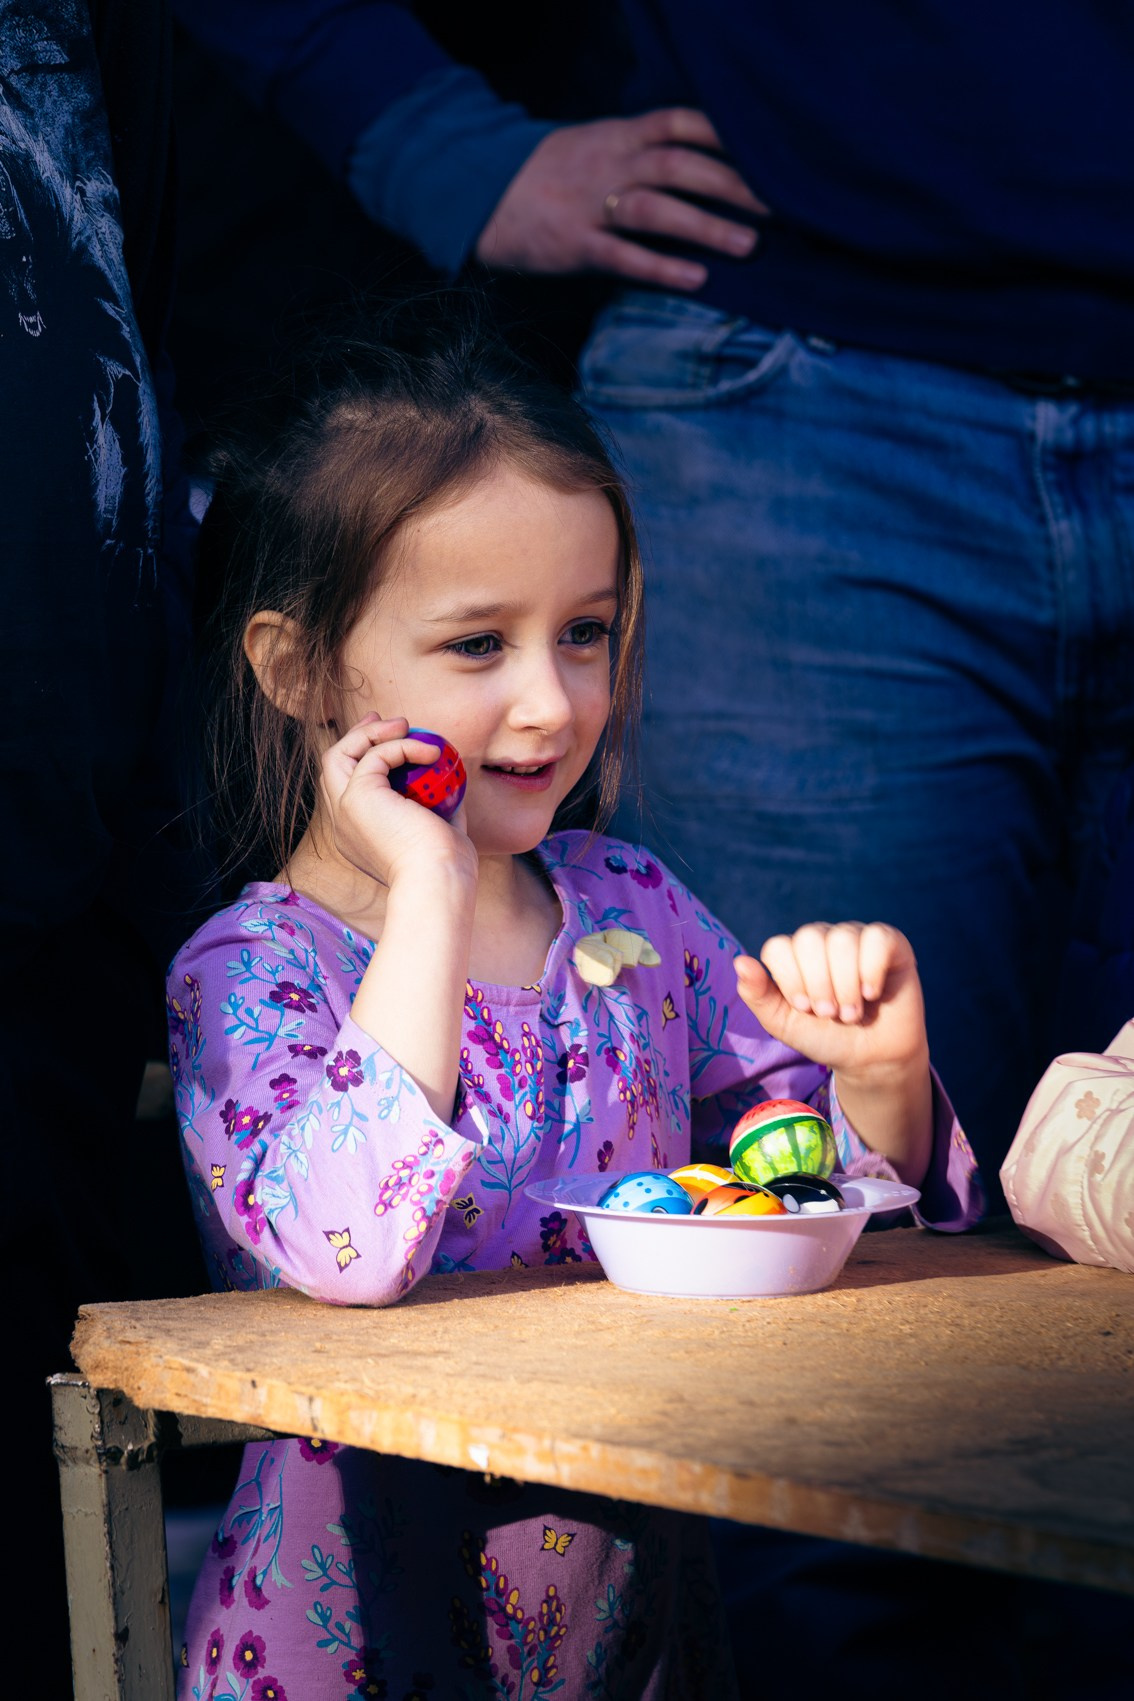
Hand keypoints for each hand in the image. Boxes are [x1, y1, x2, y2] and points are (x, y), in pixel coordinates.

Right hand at [317, 714, 476, 892]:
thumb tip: (449, 778)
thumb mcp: (439, 828)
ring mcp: (345, 811)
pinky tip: (431, 753)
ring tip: (404, 725)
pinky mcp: (358, 798)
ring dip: (369, 734)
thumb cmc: (446, 865)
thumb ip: (437, 803)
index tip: (392, 737)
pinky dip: (403, 746)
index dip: (364, 758)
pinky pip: (375, 756)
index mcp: (358, 836)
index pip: (348, 787)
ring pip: (337, 755)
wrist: (438, 880)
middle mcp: (343, 825)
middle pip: (332, 766)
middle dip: (356, 736)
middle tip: (388, 720)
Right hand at [475, 108, 767, 289]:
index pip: (680, 122)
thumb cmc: (543, 177)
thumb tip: (694, 166)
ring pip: (656, 208)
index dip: (725, 135)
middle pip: (681, 165)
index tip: (766, 151)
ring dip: (706, 226)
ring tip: (748, 245)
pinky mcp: (572, 246)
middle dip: (733, 184)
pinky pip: (622, 256)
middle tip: (779, 206)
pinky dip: (661, 268)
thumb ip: (637, 154)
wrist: (474, 196)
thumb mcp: (591, 148)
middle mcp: (609, 164)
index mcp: (616, 137)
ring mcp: (589, 204)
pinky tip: (695, 279)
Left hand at [736, 923, 933, 1186]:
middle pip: (808, 939)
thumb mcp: (784, 1023)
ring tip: (851, 1014)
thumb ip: (757, 995)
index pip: (778, 947)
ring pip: (842, 940)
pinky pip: (877, 938)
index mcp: (794, 954)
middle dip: (818, 985)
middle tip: (829, 1014)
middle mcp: (823, 939)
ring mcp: (856, 937)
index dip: (790, 980)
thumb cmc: (825, 1038)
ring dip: (845, 986)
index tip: (804, 1008)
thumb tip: (739, 962)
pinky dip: (871, 970)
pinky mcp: (890, 943)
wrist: (871, 1060)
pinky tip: (872, 994)